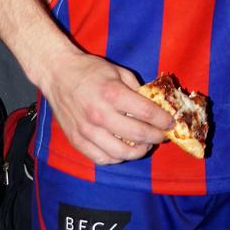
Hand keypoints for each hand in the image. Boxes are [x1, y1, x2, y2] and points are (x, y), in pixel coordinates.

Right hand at [42, 52, 175, 164]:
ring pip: (121, 153)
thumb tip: (153, 105)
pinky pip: (101, 158)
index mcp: (112, 94)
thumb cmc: (89, 70)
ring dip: (139, 151)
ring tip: (145, 145)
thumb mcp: (118, 71)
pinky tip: (123, 151)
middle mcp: (100, 114)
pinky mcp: (76, 140)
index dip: (163, 120)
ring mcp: (87, 130)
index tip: (171, 123)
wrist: (57, 73)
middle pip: (137, 135)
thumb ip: (136, 89)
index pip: (146, 113)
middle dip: (156, 137)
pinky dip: (117, 158)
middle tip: (162, 135)